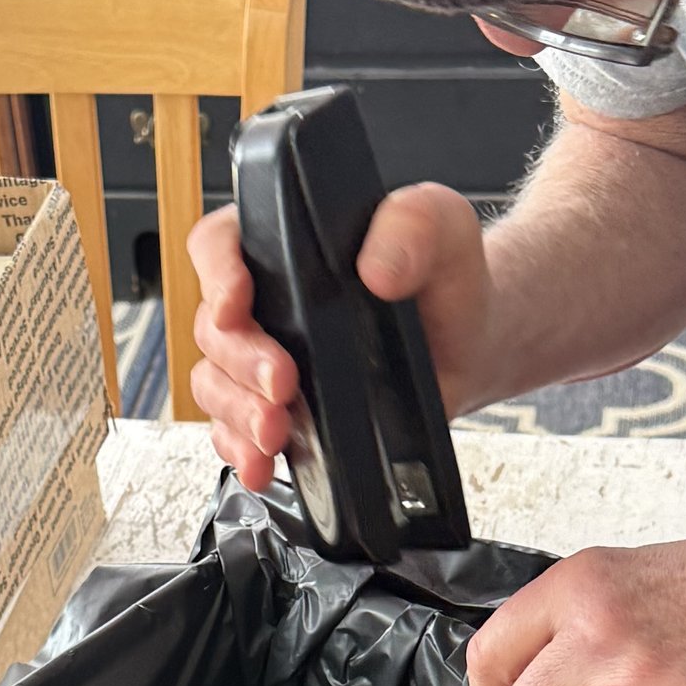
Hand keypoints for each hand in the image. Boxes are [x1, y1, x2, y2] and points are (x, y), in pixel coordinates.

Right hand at [185, 183, 496, 489]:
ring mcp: (268, 357)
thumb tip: (376, 267)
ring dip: (238, 412)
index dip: (216, 274)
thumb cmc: (448, 279)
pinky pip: (235, 431)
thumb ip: (412, 224)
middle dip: (239, 361)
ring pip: (216, 384)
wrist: (471, 345)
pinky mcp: (282, 408)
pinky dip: (241, 450)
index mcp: (286, 244)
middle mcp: (267, 300)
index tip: (237, 303)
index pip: (220, 244)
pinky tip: (262, 461)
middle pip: (213, 328)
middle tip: (282, 381)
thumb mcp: (442, 227)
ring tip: (275, 430)